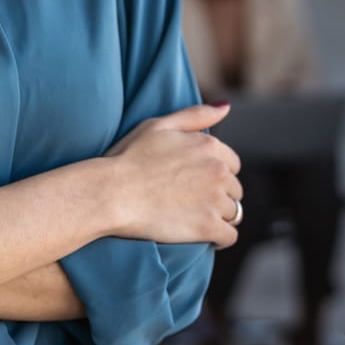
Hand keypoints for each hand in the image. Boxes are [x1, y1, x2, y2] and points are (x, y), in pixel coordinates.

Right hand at [104, 103, 244, 247]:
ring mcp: (214, 200)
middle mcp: (218, 171)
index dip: (216, 174)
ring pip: (233, 212)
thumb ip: (196, 115)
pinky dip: (220, 238)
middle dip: (219, 195)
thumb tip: (226, 105)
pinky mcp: (207, 227)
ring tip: (195, 218)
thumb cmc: (128, 158)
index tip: (198, 182)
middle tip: (193, 202)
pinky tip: (207, 237)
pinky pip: (229, 236)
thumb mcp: (159, 124)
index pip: (232, 164)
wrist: (110, 193)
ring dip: (219, 216)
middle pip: (234, 189)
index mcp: (210, 146)